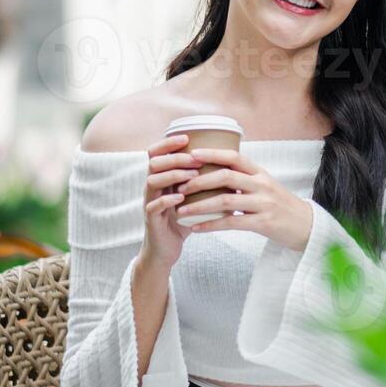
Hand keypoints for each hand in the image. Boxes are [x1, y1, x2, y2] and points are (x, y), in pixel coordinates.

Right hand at [137, 133, 198, 269]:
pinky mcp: (151, 220)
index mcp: (162, 178)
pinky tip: (180, 197)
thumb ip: (207, 182)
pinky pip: (153, 206)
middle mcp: (153, 187)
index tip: (186, 137)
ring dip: (172, 175)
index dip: (168, 143)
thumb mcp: (196, 197)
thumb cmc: (184, 220)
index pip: (158, 153)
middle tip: (194, 159)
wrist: (168, 249)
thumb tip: (236, 167)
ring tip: (192, 175)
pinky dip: (167, 200)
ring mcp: (150, 202)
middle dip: (175, 158)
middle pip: (153, 163)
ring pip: (152, 181)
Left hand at [174, 147, 314, 251]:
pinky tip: (196, 228)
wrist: (306, 226)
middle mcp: (262, 185)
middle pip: (226, 176)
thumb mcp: (265, 186)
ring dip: (200, 205)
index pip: (234, 157)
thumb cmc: (280, 206)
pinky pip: (232, 223)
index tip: (191, 155)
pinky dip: (211, 225)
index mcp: (260, 173)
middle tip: (180, 185)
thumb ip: (244, 179)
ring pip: (226, 200)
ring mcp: (263, 204)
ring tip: (181, 210)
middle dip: (200, 180)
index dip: (212, 154)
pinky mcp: (263, 223)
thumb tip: (214, 173)